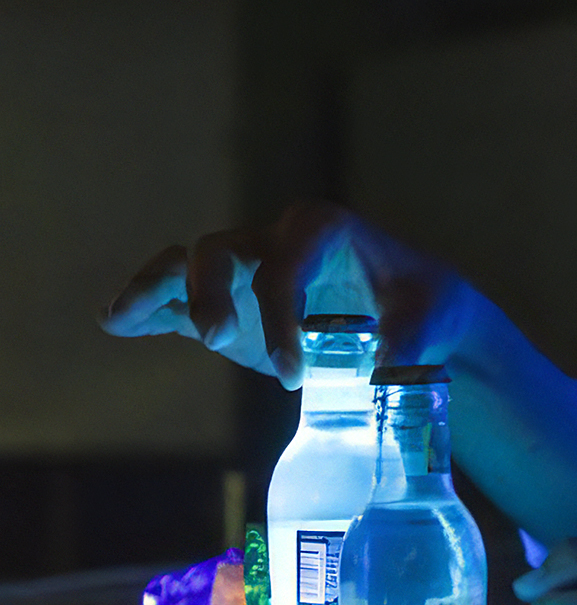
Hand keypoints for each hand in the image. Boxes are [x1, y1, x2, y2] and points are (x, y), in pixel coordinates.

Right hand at [100, 200, 476, 388]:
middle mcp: (276, 238)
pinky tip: (116, 324)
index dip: (281, 319)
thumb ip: (408, 338)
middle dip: (210, 292)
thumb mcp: (431, 316)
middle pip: (219, 250)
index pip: (285, 267)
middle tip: (218, 340)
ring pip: (185, 263)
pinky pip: (177, 297)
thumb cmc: (424, 303)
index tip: (296, 375)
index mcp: (322, 229)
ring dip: (153, 288)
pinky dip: (146, 307)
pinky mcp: (232, 302)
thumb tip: (381, 369)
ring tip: (121, 318)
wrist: (416, 311)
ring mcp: (247, 270)